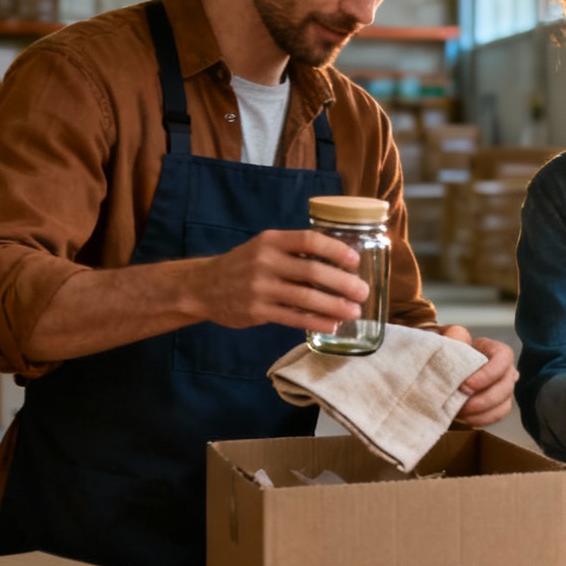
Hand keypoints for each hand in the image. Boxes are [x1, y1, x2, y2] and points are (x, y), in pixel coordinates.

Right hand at [195, 230, 367, 332]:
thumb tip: (336, 261)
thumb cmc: (242, 266)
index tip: (355, 261)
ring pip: (305, 298)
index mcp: (271, 241)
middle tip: (362, 291)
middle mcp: (266, 261)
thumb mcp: (263, 247)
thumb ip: (293, 251)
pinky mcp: (256, 311)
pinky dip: (315, 322)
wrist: (202, 287)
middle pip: (312, 271)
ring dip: (334, 305)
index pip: (310, 240)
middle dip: (342, 282)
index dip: (336, 250)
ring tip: (354, 312)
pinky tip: (331, 325)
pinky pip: (293, 317)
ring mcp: (260, 287)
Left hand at [441, 325, 517, 427]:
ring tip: (459, 412)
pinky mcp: (497, 406)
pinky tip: (464, 418)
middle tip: (460, 404)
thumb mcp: (448, 340)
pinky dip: (480, 420)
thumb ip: (453, 337)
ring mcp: (503, 389)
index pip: (504, 357)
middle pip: (506, 386)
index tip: (466, 385)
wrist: (442, 370)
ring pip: (504, 404)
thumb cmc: (448, 353)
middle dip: (483, 399)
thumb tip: (456, 342)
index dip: (489, 374)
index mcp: (494, 350)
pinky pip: (496, 416)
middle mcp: (504, 370)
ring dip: (481, 412)